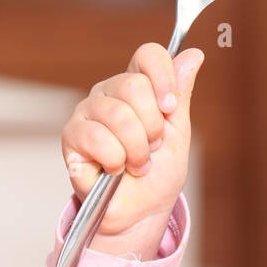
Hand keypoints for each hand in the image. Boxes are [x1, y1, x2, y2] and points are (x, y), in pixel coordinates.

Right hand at [61, 42, 203, 254]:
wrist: (142, 211)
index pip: (148, 55)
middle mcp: (109, 93)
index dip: (163, 77)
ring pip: (119, 116)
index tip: (171, 107)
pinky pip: (99, 139)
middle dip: (152, 127)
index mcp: (136, 86)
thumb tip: (194, 55)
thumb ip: (182, 94)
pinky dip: (115, 161)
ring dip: (137, 150)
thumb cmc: (158, 175)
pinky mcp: (71, 136)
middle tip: (151, 148)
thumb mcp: (178, 133)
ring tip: (135, 164)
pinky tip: (114, 170)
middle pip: (134, 86)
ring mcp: (87, 112)